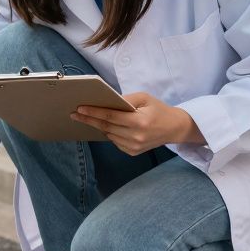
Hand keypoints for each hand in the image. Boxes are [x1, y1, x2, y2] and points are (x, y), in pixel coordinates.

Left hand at [72, 92, 203, 155]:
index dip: (94, 112)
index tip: (80, 109)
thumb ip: (126, 99)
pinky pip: (115, 141)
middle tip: (75, 114)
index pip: (111, 116)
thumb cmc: (158, 109)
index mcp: (140, 121)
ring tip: (87, 117)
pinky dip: (109, 133)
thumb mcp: (145, 98)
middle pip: (106, 127)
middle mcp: (136, 136)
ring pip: (109, 135)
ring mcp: (134, 147)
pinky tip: (105, 126)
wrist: (174, 128)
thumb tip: (106, 101)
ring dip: (98, 126)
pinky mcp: (133, 152)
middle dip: (89, 119)